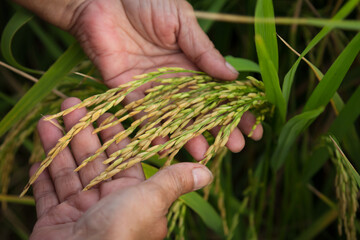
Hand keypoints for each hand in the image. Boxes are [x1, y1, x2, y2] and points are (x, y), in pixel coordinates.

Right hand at [30, 98, 212, 239]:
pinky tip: (40, 148)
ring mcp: (79, 211)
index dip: (114, 134)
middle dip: (83, 131)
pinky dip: (45, 170)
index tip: (105, 111)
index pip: (123, 157)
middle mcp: (107, 202)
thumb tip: (207, 173)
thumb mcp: (151, 201)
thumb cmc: (121, 232)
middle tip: (72, 105)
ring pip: (69, 169)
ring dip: (61, 143)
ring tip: (51, 117)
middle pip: (93, 159)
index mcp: (132, 197)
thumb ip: (174, 182)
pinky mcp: (54, 220)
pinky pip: (48, 190)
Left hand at [69, 0, 262, 159]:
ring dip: (187, 136)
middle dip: (217, 128)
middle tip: (236, 147)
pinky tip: (165, 146)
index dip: (235, 108)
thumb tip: (233, 76)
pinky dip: (150, 130)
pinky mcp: (125, 89)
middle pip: (198, 109)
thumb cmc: (148, 1)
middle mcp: (173, 79)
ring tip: (203, 153)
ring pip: (172, 117)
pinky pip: (139, 113)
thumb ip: (203, 51)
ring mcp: (150, 86)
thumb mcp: (182, 22)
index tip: (253, 126)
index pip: (217, 90)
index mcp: (190, 62)